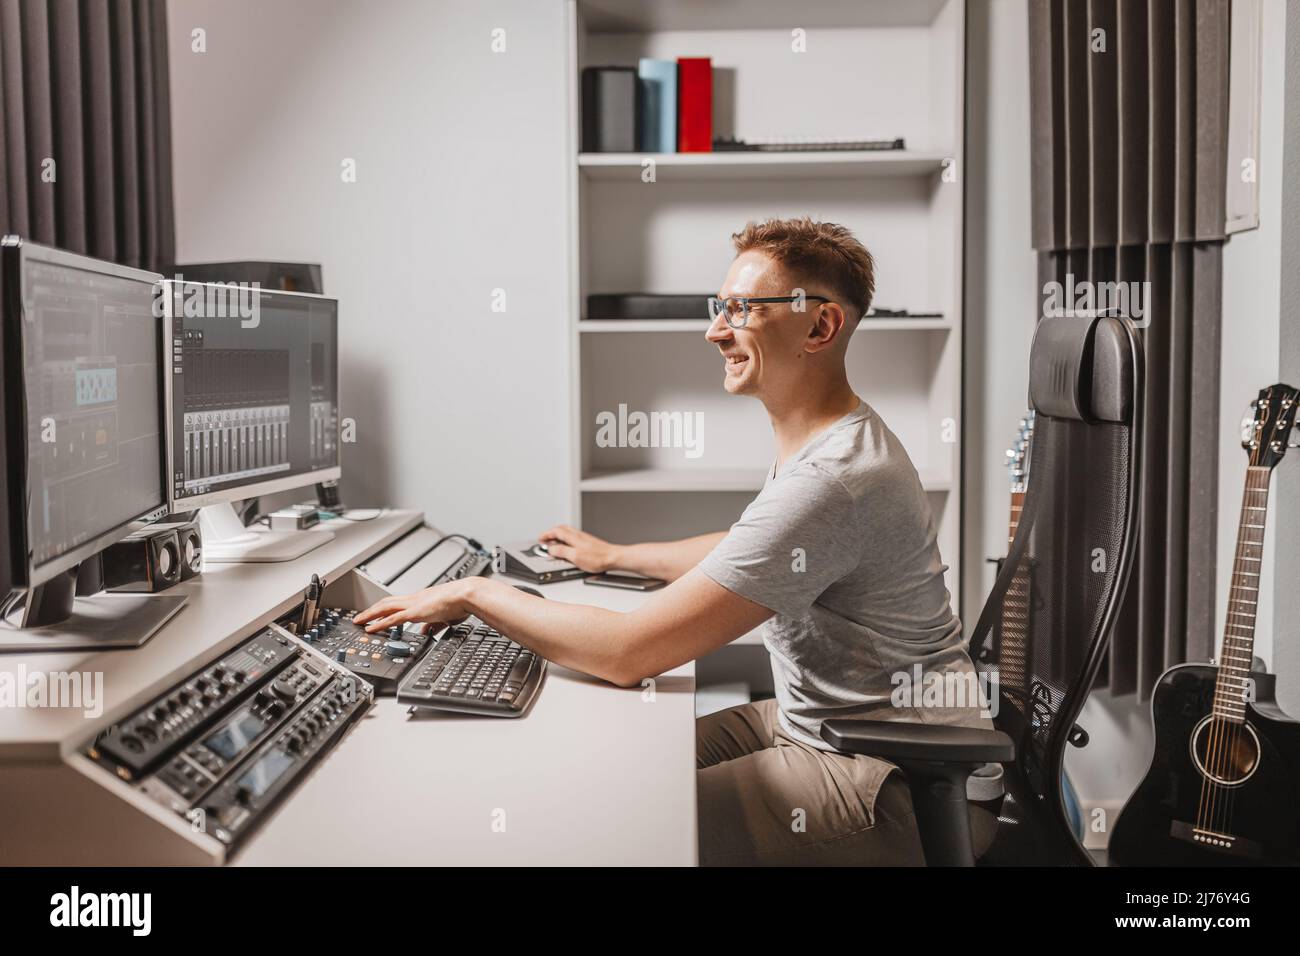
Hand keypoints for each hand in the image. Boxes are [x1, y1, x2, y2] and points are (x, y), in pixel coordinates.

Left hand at [354, 579, 473, 633]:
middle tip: (360, 617)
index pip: (398, 603)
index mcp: (422, 599)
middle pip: (386, 602)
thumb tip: (426, 631)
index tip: (377, 613)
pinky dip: (378, 624)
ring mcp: (412, 604)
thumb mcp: (445, 616)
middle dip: (372, 610)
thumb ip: (433, 624)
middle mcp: (414, 599)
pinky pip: (391, 619)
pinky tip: (369, 628)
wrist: (466, 595)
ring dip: (369, 615)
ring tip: (358, 621)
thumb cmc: (461, 602)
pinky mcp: (413, 612)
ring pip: (384, 608)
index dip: (386, 608)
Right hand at [537, 525, 618, 572]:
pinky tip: (568, 548)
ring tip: (554, 544)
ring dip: (558, 536)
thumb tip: (551, 548)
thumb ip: (561, 551)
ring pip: (568, 533)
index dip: (546, 534)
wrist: (614, 558)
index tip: (540, 539)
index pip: (556, 531)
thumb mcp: (575, 556)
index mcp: (573, 537)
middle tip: (545, 540)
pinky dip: (567, 540)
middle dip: (551, 533)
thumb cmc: (598, 558)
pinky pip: (574, 538)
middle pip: (561, 529)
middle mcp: (579, 535)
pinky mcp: (589, 543)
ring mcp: (584, 538)